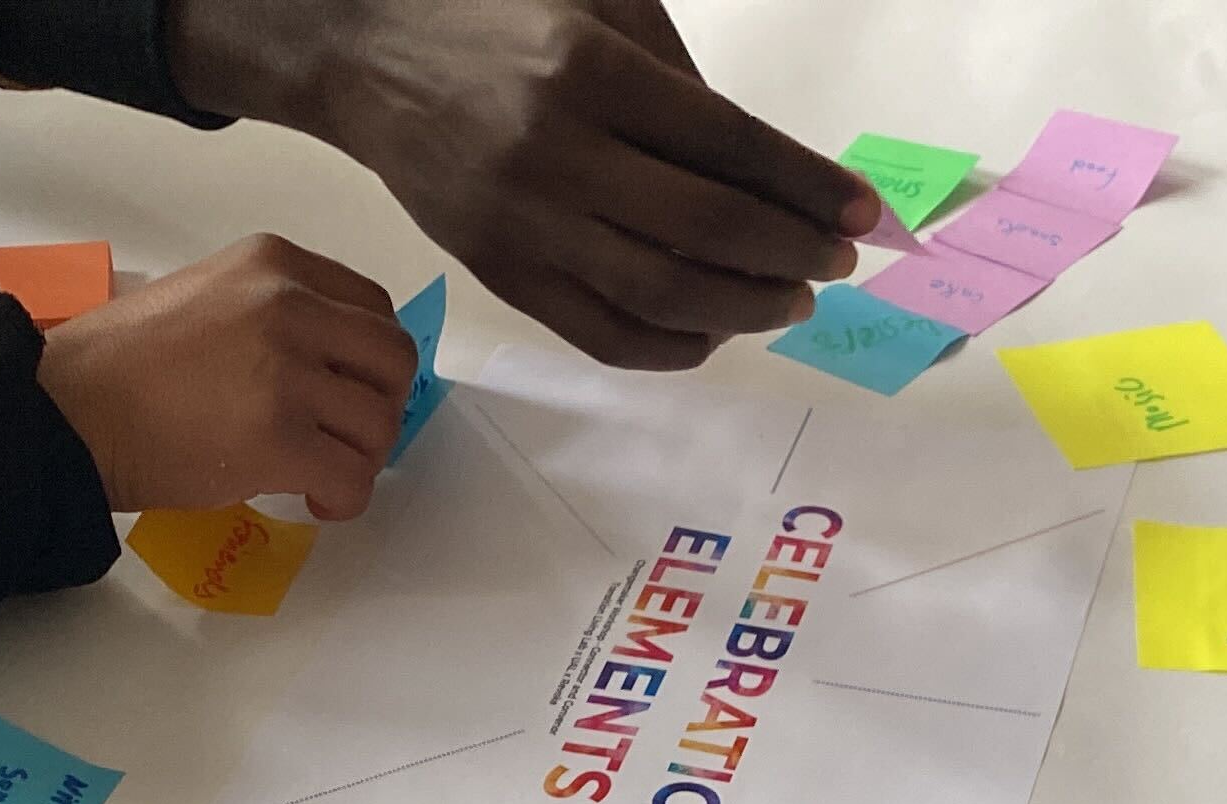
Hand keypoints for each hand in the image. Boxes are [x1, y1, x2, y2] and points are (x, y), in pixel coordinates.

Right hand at [39, 235, 420, 520]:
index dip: (372, 360)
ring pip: (378, 422)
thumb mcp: (205, 296)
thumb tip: (328, 364)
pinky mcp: (279, 438)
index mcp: (273, 263)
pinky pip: (352, 476)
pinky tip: (314, 502)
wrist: (65, 411)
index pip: (372, 305)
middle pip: (392, 358)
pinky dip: (345, 498)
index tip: (351, 390)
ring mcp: (286, 371)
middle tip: (347, 438)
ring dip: (361, 459)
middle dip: (382, 407)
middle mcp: (289, 305)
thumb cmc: (116, 365)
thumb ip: (271, 313)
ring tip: (321, 475)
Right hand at [166, 0, 874, 368]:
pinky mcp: (498, 270)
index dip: (808, 186)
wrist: (363, 53)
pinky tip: (712, 333)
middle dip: (791, 252)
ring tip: (791, 300)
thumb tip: (772, 174)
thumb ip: (680, 85)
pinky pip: (597, 332)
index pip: (730, 144)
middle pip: (706, 227)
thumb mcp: (596, 6)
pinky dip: (668, 347)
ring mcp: (523, 223)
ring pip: (659, 294)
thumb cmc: (494, 14)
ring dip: (744, 308)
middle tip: (834, 262)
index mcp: (590, 71)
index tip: (863, 214)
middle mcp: (556, 152)